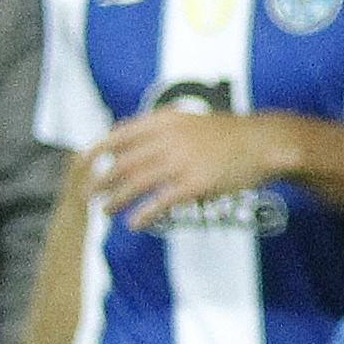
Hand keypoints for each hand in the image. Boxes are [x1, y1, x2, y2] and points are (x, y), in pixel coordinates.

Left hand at [87, 107, 281, 224]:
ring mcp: (181, 162)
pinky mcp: (194, 184)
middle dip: (99, 181)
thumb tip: (115, 130)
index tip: (79, 165)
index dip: (95, 151)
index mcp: (164, 121)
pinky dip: (143, 215)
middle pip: (122, 163)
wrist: (264, 142)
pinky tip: (134, 224)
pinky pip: (160, 203)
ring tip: (104, 212)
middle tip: (87, 196)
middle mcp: (168, 139)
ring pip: (135, 184)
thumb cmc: (224, 134)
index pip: (119, 135)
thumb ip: (153, 126)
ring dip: (115, 200)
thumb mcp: (186, 119)